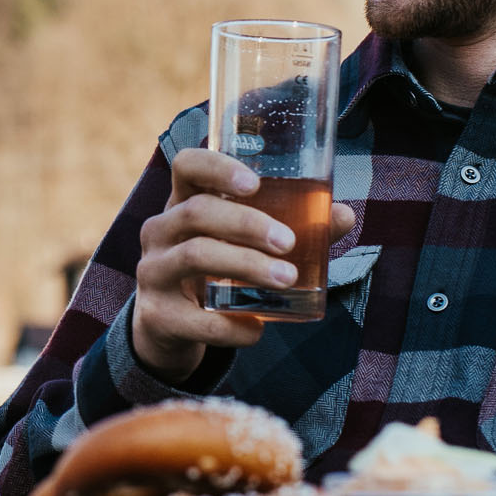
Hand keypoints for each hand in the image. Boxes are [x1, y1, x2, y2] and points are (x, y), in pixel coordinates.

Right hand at [130, 149, 356, 383]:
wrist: (167, 327)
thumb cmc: (213, 270)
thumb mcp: (239, 244)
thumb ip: (289, 228)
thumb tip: (342, 215)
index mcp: (182, 203)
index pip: (186, 166)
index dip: (217, 168)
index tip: (255, 183)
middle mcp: (159, 231)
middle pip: (196, 211)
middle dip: (247, 224)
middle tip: (289, 243)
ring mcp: (152, 272)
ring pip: (194, 256)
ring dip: (246, 266)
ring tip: (288, 281)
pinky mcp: (157, 315)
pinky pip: (195, 319)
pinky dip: (231, 326)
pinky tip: (256, 329)